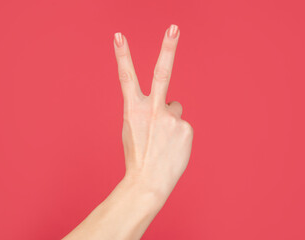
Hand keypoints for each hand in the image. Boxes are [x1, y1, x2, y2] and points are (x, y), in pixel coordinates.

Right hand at [114, 24, 193, 200]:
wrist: (148, 181)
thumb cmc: (138, 154)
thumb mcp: (133, 128)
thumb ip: (149, 110)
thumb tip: (173, 102)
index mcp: (133, 109)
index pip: (126, 76)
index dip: (122, 55)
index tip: (118, 35)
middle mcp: (153, 110)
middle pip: (162, 73)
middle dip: (168, 47)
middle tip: (174, 27)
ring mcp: (171, 119)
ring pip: (174, 107)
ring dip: (170, 118)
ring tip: (163, 139)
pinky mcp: (186, 128)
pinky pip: (182, 124)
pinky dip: (178, 132)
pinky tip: (171, 146)